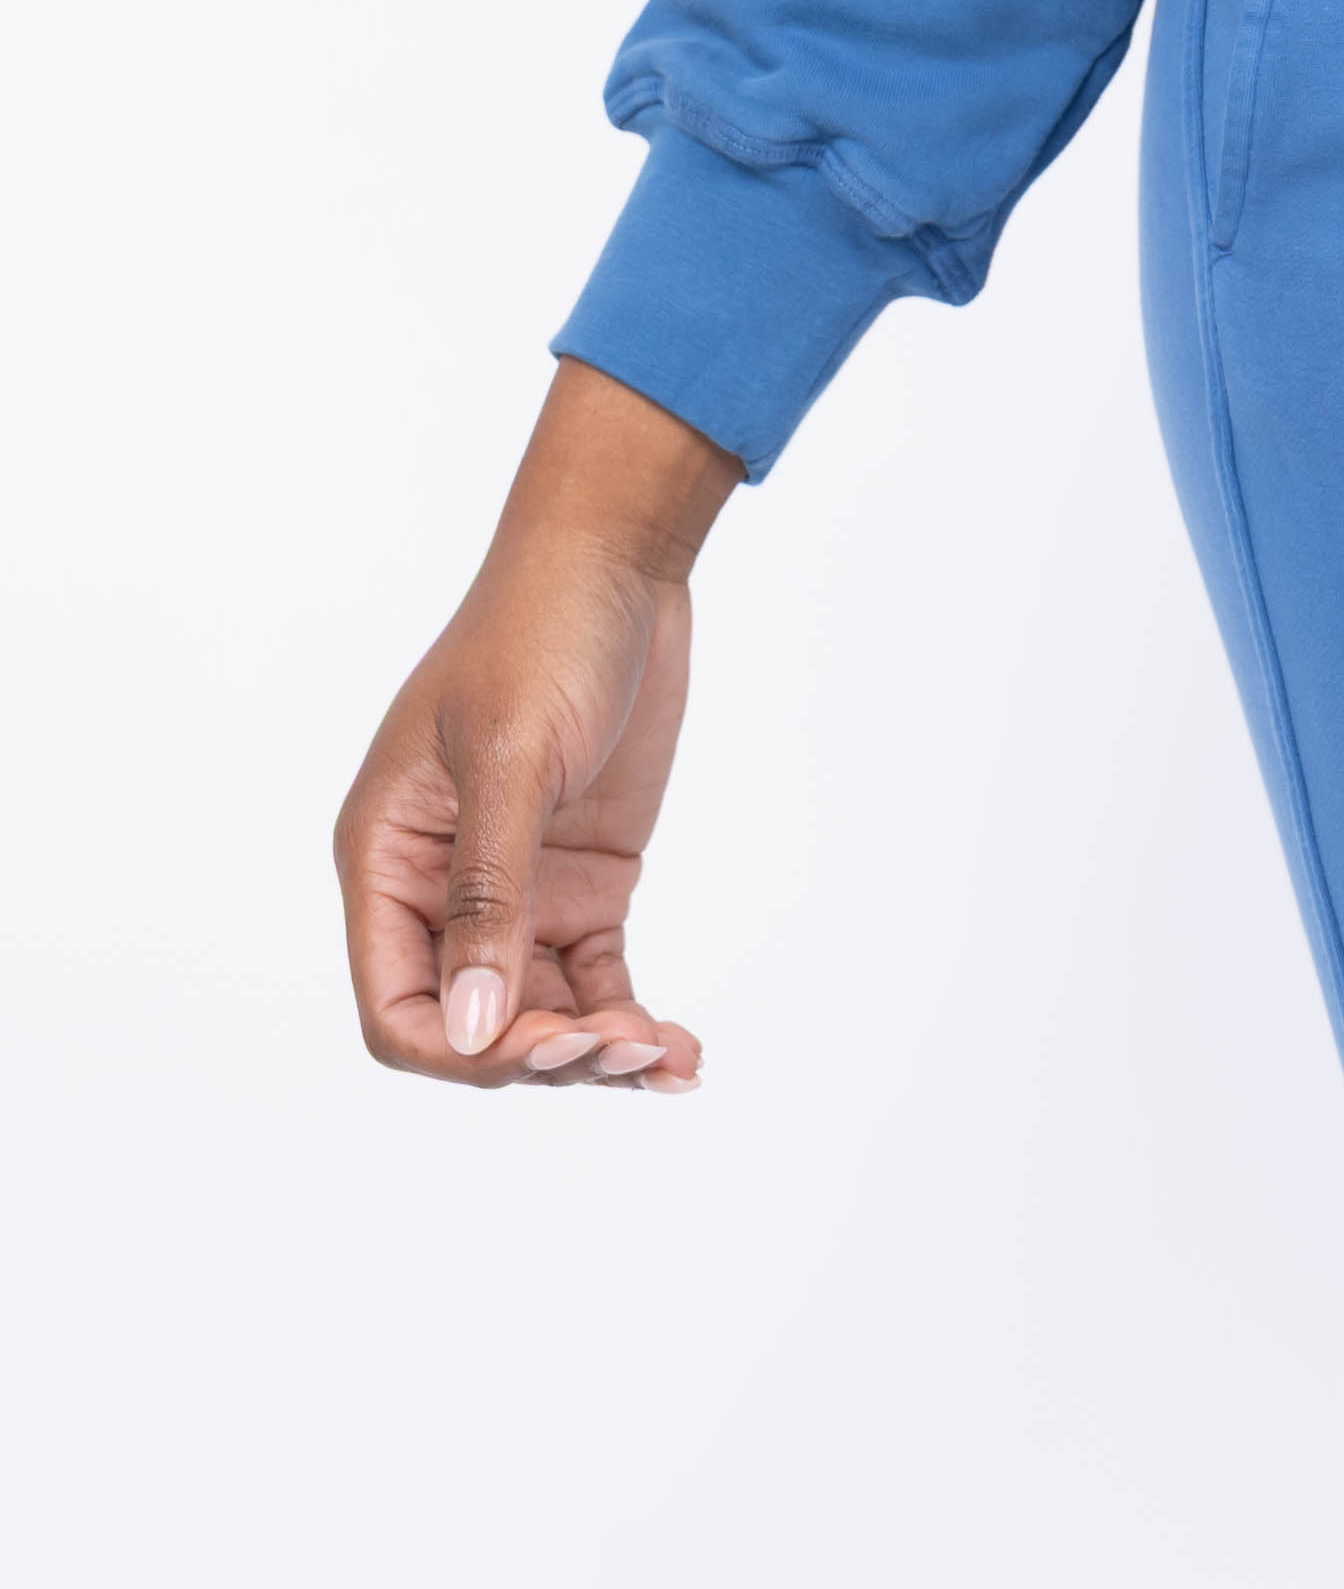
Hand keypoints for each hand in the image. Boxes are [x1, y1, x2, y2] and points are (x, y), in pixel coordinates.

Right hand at [336, 359, 741, 1088]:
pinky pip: (595, 980)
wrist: (617, 559)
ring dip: (597, 1052)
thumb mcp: (510, 755)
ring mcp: (516, 891)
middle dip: (542, 1056)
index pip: (396, 1007)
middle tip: (624, 1048)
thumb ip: (489, 893)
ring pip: (540, 1017)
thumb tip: (474, 1029)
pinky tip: (680, 1056)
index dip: (460, 1049)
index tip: (544, 1045)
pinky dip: (630, 1019)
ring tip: (667, 1060)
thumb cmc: (541, 630)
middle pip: (473, 1027)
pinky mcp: (581, 883)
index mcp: (388, 858)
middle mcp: (440, 889)